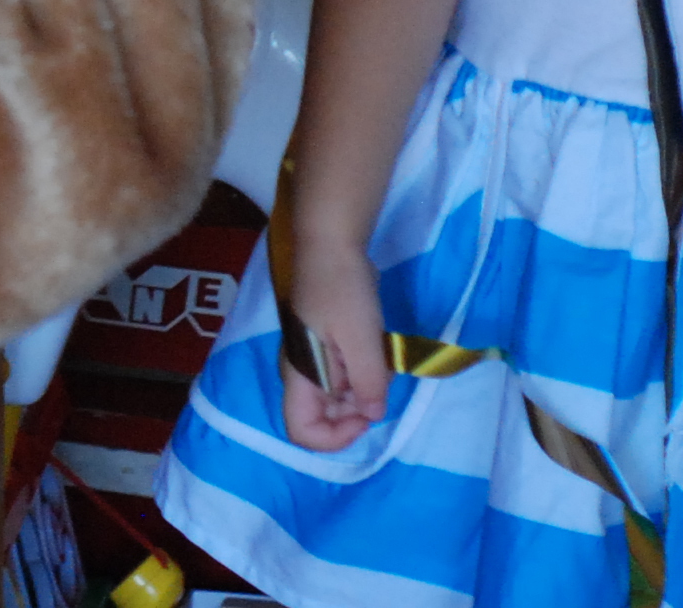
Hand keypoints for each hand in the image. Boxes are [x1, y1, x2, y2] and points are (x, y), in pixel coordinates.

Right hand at [274, 231, 388, 452]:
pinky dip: (364, 371)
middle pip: (323, 416)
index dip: (333, 438)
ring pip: (338, 396)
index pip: (301, 431)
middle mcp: (303, 372)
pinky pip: (346, 374)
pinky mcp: (327, 344)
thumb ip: (368, 384)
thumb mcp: (361, 340)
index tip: (363, 417)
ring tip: (381, 359)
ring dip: (364, 388)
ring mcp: (314, 358)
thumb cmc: (342, 290)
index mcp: (300, 374)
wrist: (332, 243)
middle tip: (380, 383)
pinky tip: (377, 347)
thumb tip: (372, 415)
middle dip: (356, 410)